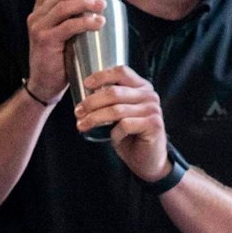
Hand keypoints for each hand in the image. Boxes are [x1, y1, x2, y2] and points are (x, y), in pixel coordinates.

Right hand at [26, 0, 106, 103]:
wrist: (44, 85)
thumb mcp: (63, 34)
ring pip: (64, 6)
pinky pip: (68, 26)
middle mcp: (36, 16)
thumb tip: (96, 2)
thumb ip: (71, 18)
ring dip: (86, 3)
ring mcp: (38, 27)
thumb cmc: (58, 60)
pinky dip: (85, 22)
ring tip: (102, 5)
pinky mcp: (45, 40)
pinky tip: (98, 22)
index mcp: (40, 11)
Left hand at [75, 65, 169, 180]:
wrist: (149, 160)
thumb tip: (85, 97)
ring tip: (82, 125)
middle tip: (78, 112)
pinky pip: (125, 125)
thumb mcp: (119, 114)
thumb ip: (110, 102)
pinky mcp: (153, 124)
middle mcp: (149, 95)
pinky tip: (113, 139)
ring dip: (95, 118)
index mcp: (141, 87)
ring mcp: (153, 109)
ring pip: (116, 110)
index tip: (86, 84)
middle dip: (91, 102)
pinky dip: (114, 133)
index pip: (121, 72)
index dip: (102, 76)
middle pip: (114, 92)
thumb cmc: (131, 136)